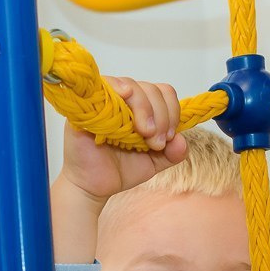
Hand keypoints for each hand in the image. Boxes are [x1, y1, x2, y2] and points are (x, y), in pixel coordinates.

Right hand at [59, 76, 188, 203]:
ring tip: (144, 135)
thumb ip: (173, 152)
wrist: (94, 186)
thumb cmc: (120, 169)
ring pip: (132, 86)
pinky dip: (119, 86)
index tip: (167, 137)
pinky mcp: (88, 104)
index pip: (164, 93)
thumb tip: (181, 140)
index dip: (172, 112)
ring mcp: (106, 99)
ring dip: (145, 109)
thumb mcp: (154, 161)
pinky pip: (105, 84)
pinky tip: (126, 95)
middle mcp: (125, 100)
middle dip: (161, 116)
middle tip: (155, 142)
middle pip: (151, 89)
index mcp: (142, 108)